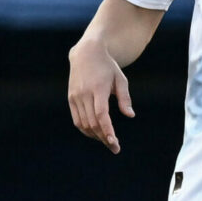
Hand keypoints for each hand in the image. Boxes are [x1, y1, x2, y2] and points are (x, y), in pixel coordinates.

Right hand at [67, 39, 134, 153]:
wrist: (86, 53)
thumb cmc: (108, 67)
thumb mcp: (120, 79)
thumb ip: (125, 98)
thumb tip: (130, 115)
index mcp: (98, 88)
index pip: (101, 114)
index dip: (107, 130)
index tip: (113, 142)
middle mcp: (84, 94)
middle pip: (92, 122)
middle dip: (104, 137)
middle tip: (115, 147)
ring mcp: (76, 97)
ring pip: (83, 124)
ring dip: (95, 135)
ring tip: (107, 141)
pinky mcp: (71, 98)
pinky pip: (77, 120)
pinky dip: (86, 129)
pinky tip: (96, 133)